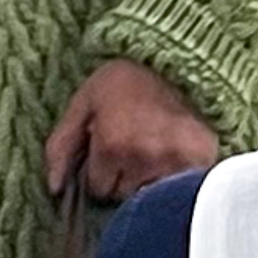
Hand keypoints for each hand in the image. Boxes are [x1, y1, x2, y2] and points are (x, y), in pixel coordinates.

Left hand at [44, 60, 218, 201]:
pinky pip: (184, 187)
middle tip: (132, 149)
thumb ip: (61, 145)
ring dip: (150, 179)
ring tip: (154, 151)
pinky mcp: (203, 159)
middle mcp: (144, 158)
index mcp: (111, 146)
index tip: (109, 152)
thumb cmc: (125, 83)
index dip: (100, 172)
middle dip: (124, 178)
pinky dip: (179, 177)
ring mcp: (176, 162)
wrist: (176, 61)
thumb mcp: (84, 104)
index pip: (99, 189)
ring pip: (154, 195)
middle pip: (126, 195)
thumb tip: (54, 188)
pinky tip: (175, 155)